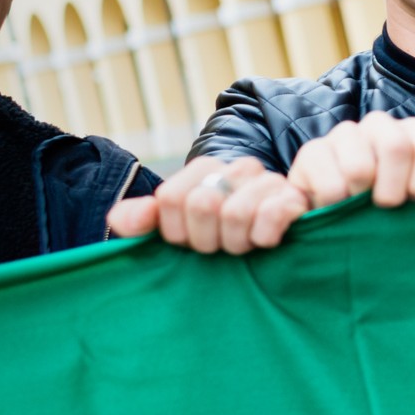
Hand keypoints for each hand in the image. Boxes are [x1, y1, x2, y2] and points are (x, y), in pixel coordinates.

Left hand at [106, 155, 309, 253]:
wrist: (281, 238)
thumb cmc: (221, 238)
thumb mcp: (177, 231)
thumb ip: (142, 222)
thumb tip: (119, 218)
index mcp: (205, 171)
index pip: (171, 199)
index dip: (176, 232)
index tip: (189, 242)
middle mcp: (238, 168)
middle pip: (201, 204)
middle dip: (206, 240)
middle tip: (219, 247)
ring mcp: (269, 181)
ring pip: (234, 214)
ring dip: (236, 243)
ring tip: (243, 246)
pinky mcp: (295, 199)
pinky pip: (270, 216)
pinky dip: (263, 238)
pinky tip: (266, 242)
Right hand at [287, 112, 414, 208]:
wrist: (341, 225)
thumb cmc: (394, 213)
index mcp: (413, 134)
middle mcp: (379, 127)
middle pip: (395, 145)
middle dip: (394, 189)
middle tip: (387, 208)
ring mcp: (342, 137)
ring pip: (360, 164)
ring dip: (362, 198)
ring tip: (358, 210)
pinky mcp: (310, 155)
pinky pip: (327, 181)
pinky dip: (333, 205)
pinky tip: (335, 211)